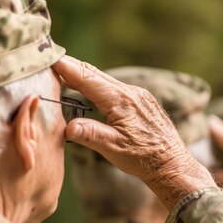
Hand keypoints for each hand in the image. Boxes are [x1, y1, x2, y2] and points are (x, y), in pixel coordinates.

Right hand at [52, 56, 215, 208]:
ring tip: (66, 71)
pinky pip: (115, 87)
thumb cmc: (143, 158)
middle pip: (95, 74)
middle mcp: (130, 92)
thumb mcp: (113, 148)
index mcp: (120, 101)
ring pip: (106, 80)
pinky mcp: (142, 101)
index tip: (51, 58)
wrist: (172, 164)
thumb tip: (68, 126)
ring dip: (85, 75)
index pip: (87, 79)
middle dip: (73, 67)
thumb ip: (90, 134)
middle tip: (52, 59)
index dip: (67, 68)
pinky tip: (91, 88)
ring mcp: (138, 95)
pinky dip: (98, 84)